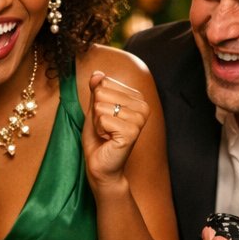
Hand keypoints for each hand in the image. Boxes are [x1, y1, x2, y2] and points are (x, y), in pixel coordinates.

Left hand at [81, 71, 148, 186]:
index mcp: (137, 98)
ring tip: (106, 134)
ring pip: (100, 105)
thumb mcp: (95, 109)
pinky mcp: (132, 131)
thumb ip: (97, 90)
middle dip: (96, 112)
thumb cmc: (99, 139)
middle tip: (105, 128)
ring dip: (97, 122)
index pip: (104, 82)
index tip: (106, 118)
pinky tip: (108, 139)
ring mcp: (139, 119)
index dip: (97, 102)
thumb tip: (97, 73)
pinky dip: (99, 130)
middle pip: (102, 92)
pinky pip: (102, 118)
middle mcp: (143, 106)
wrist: (101, 166)